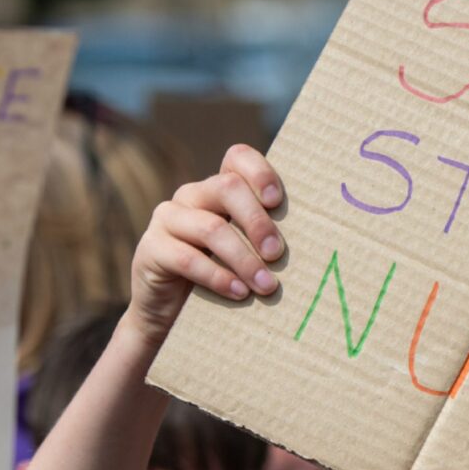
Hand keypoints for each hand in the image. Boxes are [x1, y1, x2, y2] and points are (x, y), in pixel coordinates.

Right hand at [127, 144, 286, 345]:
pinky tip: (238, 293)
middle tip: (278, 254)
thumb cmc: (221, 277)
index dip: (260, 171)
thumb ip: (267, 239)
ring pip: (212, 227)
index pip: (237, 157)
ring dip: (245, 259)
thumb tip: (317, 243)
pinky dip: (218, 277)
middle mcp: (191, 195)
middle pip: (227, 187)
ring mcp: (168, 219)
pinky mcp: (151, 249)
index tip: (278, 201)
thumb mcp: (246, 252)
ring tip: (266, 286)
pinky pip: (187, 258)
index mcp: (218, 189)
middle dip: (258, 222)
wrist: (168, 312)